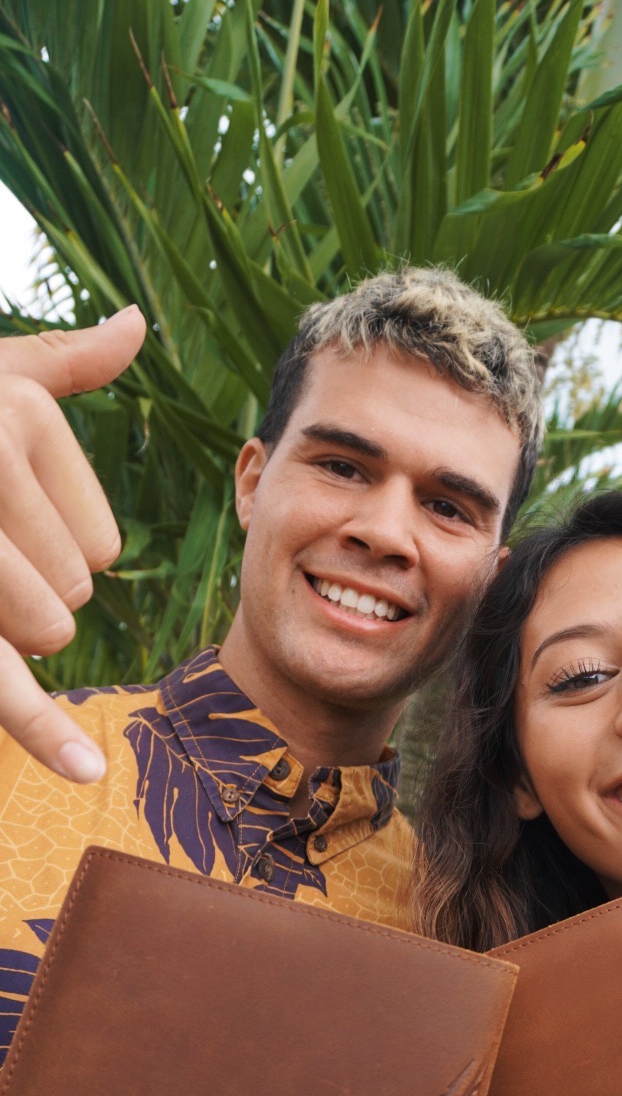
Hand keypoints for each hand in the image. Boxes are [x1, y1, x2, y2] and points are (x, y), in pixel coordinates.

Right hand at [0, 305, 145, 781]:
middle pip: (72, 593)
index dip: (54, 550)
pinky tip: (85, 769)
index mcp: (11, 417)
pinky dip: (44, 731)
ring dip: (5, 626)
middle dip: (24, 594)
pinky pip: (5, 682)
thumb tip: (135, 326)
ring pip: (40, 627)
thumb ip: (61, 364)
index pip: (101, 548)